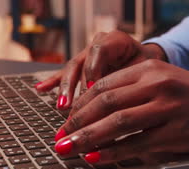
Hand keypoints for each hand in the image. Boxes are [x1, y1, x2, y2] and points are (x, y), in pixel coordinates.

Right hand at [34, 30, 166, 109]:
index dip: (94, 71)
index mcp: (116, 40)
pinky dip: (52, 82)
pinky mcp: (80, 65)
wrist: (147, 63)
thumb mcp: (144, 73)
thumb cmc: (148, 69)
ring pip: (71, 70)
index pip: (99, 51)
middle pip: (81, 63)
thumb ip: (128, 84)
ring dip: (65, 90)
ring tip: (61, 106)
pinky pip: (64, 73)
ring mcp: (86, 54)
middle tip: (71, 107)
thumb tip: (115, 106)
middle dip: (75, 88)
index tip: (92, 91)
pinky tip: (40, 90)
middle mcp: (98, 44)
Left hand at [53, 59, 188, 163]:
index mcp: (150, 68)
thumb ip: (130, 92)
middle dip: (76, 122)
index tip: (65, 120)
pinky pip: (136, 144)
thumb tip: (92, 114)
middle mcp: (157, 85)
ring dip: (87, 138)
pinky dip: (112, 152)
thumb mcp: (162, 81)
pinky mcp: (175, 133)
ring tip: (67, 149)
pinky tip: (95, 157)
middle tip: (59, 137)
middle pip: (105, 103)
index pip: (104, 85)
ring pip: (117, 123)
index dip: (79, 104)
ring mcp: (167, 109)